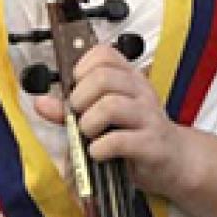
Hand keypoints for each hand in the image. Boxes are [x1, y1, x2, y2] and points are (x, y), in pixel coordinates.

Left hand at [31, 42, 193, 201]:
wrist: (175, 161)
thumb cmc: (137, 136)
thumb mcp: (104, 118)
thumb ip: (72, 110)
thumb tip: (41, 102)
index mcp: (130, 80)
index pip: (104, 55)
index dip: (83, 68)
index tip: (77, 88)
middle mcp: (141, 93)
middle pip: (103, 78)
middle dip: (80, 99)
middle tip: (80, 116)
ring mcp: (148, 117)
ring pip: (110, 105)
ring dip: (89, 123)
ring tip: (90, 135)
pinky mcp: (151, 144)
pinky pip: (118, 140)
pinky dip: (99, 148)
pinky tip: (99, 153)